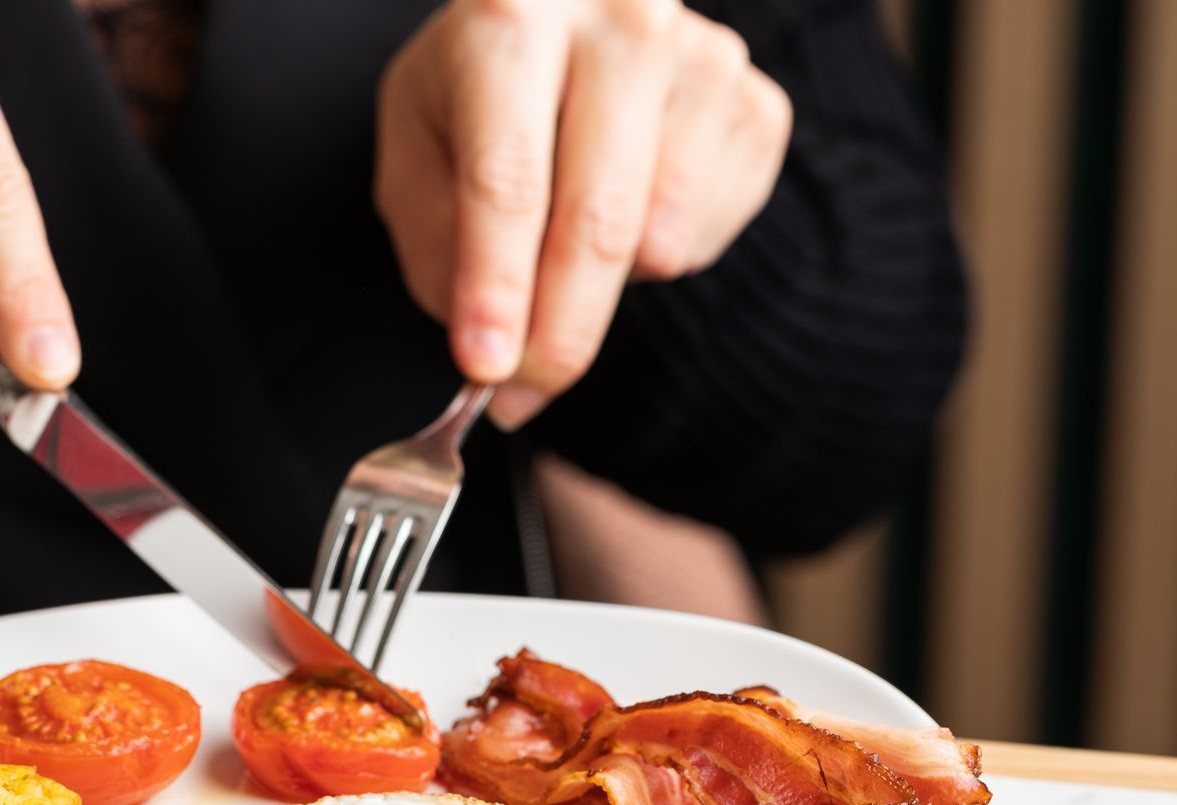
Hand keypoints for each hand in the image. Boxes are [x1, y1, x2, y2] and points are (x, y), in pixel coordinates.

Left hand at [376, 0, 790, 429]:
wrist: (576, 35)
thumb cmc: (486, 98)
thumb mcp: (420, 150)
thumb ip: (439, 241)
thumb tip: (491, 345)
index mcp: (512, 14)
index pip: (508, 176)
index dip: (497, 284)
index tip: (484, 367)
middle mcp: (621, 20)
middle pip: (598, 217)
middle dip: (558, 330)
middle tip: (522, 394)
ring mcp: (703, 58)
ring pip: (662, 237)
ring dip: (607, 290)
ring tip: (564, 255)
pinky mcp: (755, 105)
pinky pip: (710, 236)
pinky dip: (662, 260)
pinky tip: (628, 216)